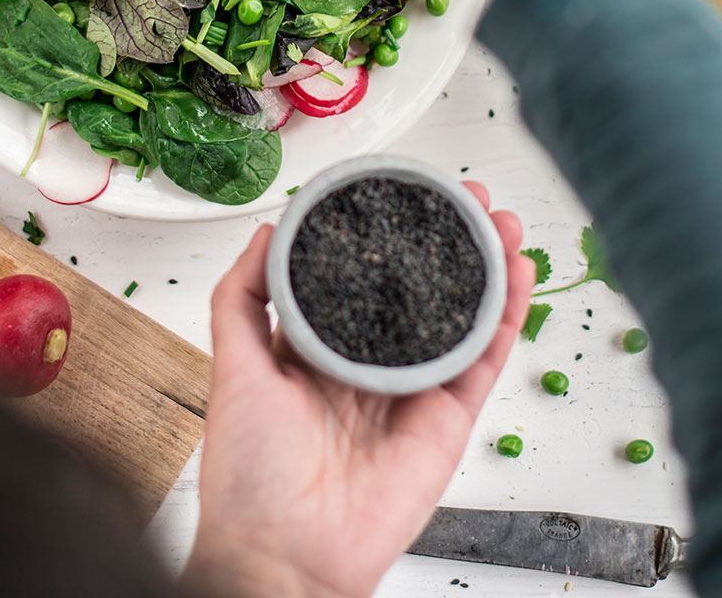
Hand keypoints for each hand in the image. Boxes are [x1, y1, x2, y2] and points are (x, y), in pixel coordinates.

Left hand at [184, 183, 534, 597]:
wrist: (284, 555)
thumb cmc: (249, 473)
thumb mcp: (233, 365)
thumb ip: (243, 295)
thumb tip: (265, 229)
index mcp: (318, 346)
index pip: (362, 276)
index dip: (388, 235)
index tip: (405, 194)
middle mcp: (368, 362)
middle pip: (420, 289)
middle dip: (448, 241)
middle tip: (470, 198)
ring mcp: (411, 390)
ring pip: (459, 317)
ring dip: (486, 269)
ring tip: (502, 224)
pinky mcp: (445, 423)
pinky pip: (482, 363)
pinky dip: (505, 320)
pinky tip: (516, 279)